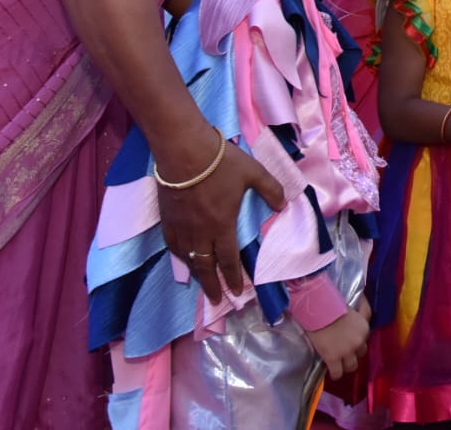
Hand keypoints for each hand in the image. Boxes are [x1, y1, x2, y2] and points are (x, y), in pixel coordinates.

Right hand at [157, 135, 286, 303]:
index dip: (234, 277)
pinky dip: (178, 256)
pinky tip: (182, 258)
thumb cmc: (221, 162)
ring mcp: (181, 226)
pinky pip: (172, 244)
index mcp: (222, 224)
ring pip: (188, 258)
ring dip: (196, 274)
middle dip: (213, 285)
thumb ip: (270, 189)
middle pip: (206, 266)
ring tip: (202, 285)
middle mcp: (200, 232)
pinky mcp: (167, 217)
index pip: (229, 259)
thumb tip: (283, 204)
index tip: (237, 291)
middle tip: (218, 300)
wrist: (184, 150)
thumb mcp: (254, 172)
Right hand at [305, 296, 370, 380]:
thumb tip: (364, 302)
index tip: (351, 341)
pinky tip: (332, 372)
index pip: (366, 339)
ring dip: (346, 365)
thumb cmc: (333, 304)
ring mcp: (346, 352)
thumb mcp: (353, 306)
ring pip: (352, 366)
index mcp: (364, 328)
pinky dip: (335, 374)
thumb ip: (362, 310)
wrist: (318, 310)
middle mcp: (359, 342)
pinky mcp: (333, 358)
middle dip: (354, 353)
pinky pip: (337, 373)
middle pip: (361, 354)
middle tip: (345, 351)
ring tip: (340, 364)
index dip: (358, 341)